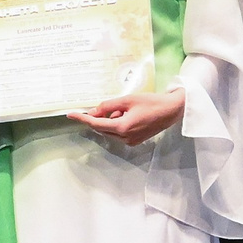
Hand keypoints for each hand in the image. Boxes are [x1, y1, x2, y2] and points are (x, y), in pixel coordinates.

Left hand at [69, 89, 184, 146]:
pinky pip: (119, 133)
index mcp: (123, 128)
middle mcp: (125, 138)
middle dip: (101, 117)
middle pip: (102, 128)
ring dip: (111, 120)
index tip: (71, 115)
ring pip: (110, 131)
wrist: (172, 110)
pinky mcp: (135, 141)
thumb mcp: (127, 100)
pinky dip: (118, 124)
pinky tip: (128, 114)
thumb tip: (93, 112)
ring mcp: (131, 141)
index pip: (96, 124)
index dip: (82, 119)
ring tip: (125, 109)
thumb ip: (108, 106)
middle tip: (107, 106)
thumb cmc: (151, 102)